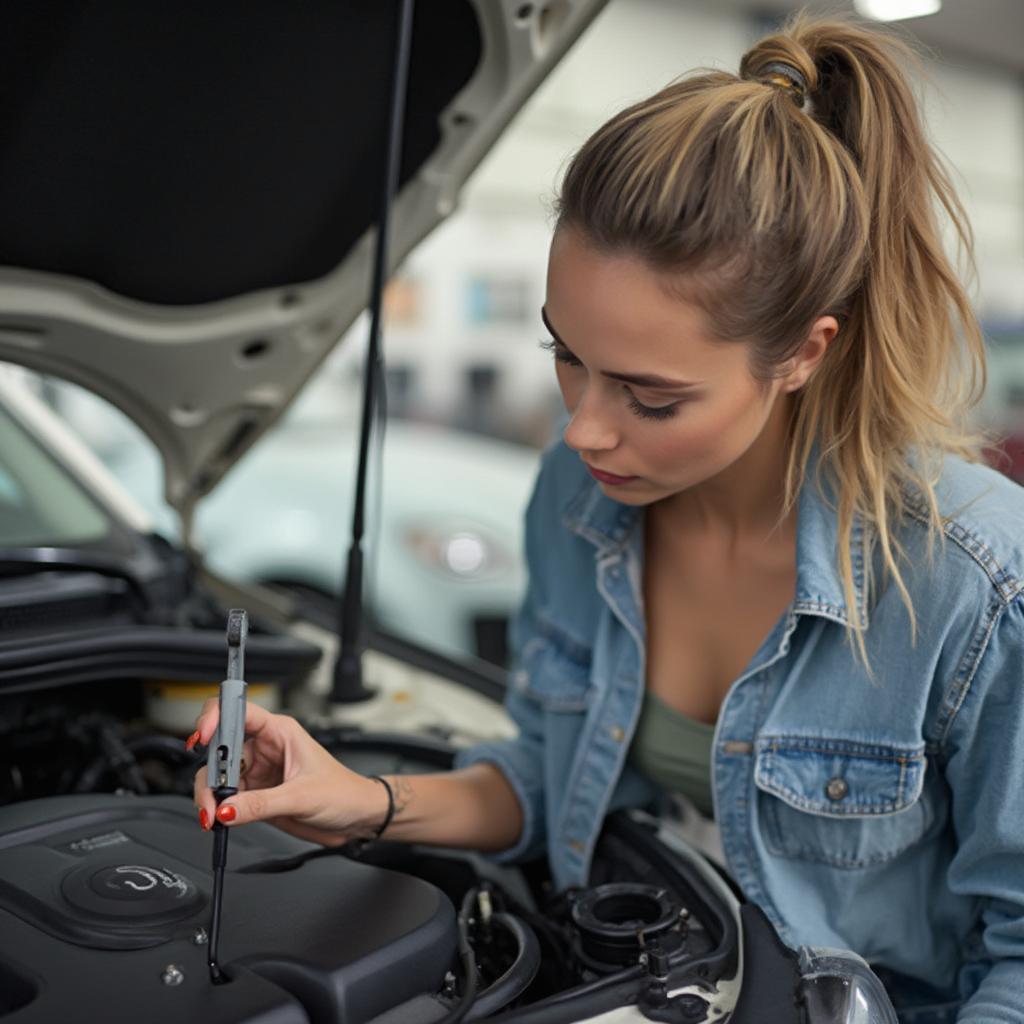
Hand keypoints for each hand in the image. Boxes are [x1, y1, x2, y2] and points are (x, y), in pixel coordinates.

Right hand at [190, 699, 388, 845]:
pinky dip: (216, 810)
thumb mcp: (303, 796)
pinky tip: (219, 821)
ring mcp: (257, 771)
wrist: (356, 818)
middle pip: (219, 749)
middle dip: (208, 772)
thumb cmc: (343, 793)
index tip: (202, 738)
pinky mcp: (254, 794)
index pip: (237, 711)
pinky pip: (224, 797)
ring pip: (217, 776)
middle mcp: (264, 747)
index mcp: (279, 731)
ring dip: (208, 796)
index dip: (214, 718)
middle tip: (210, 799)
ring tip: (214, 817)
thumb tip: (226, 809)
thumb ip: (261, 804)